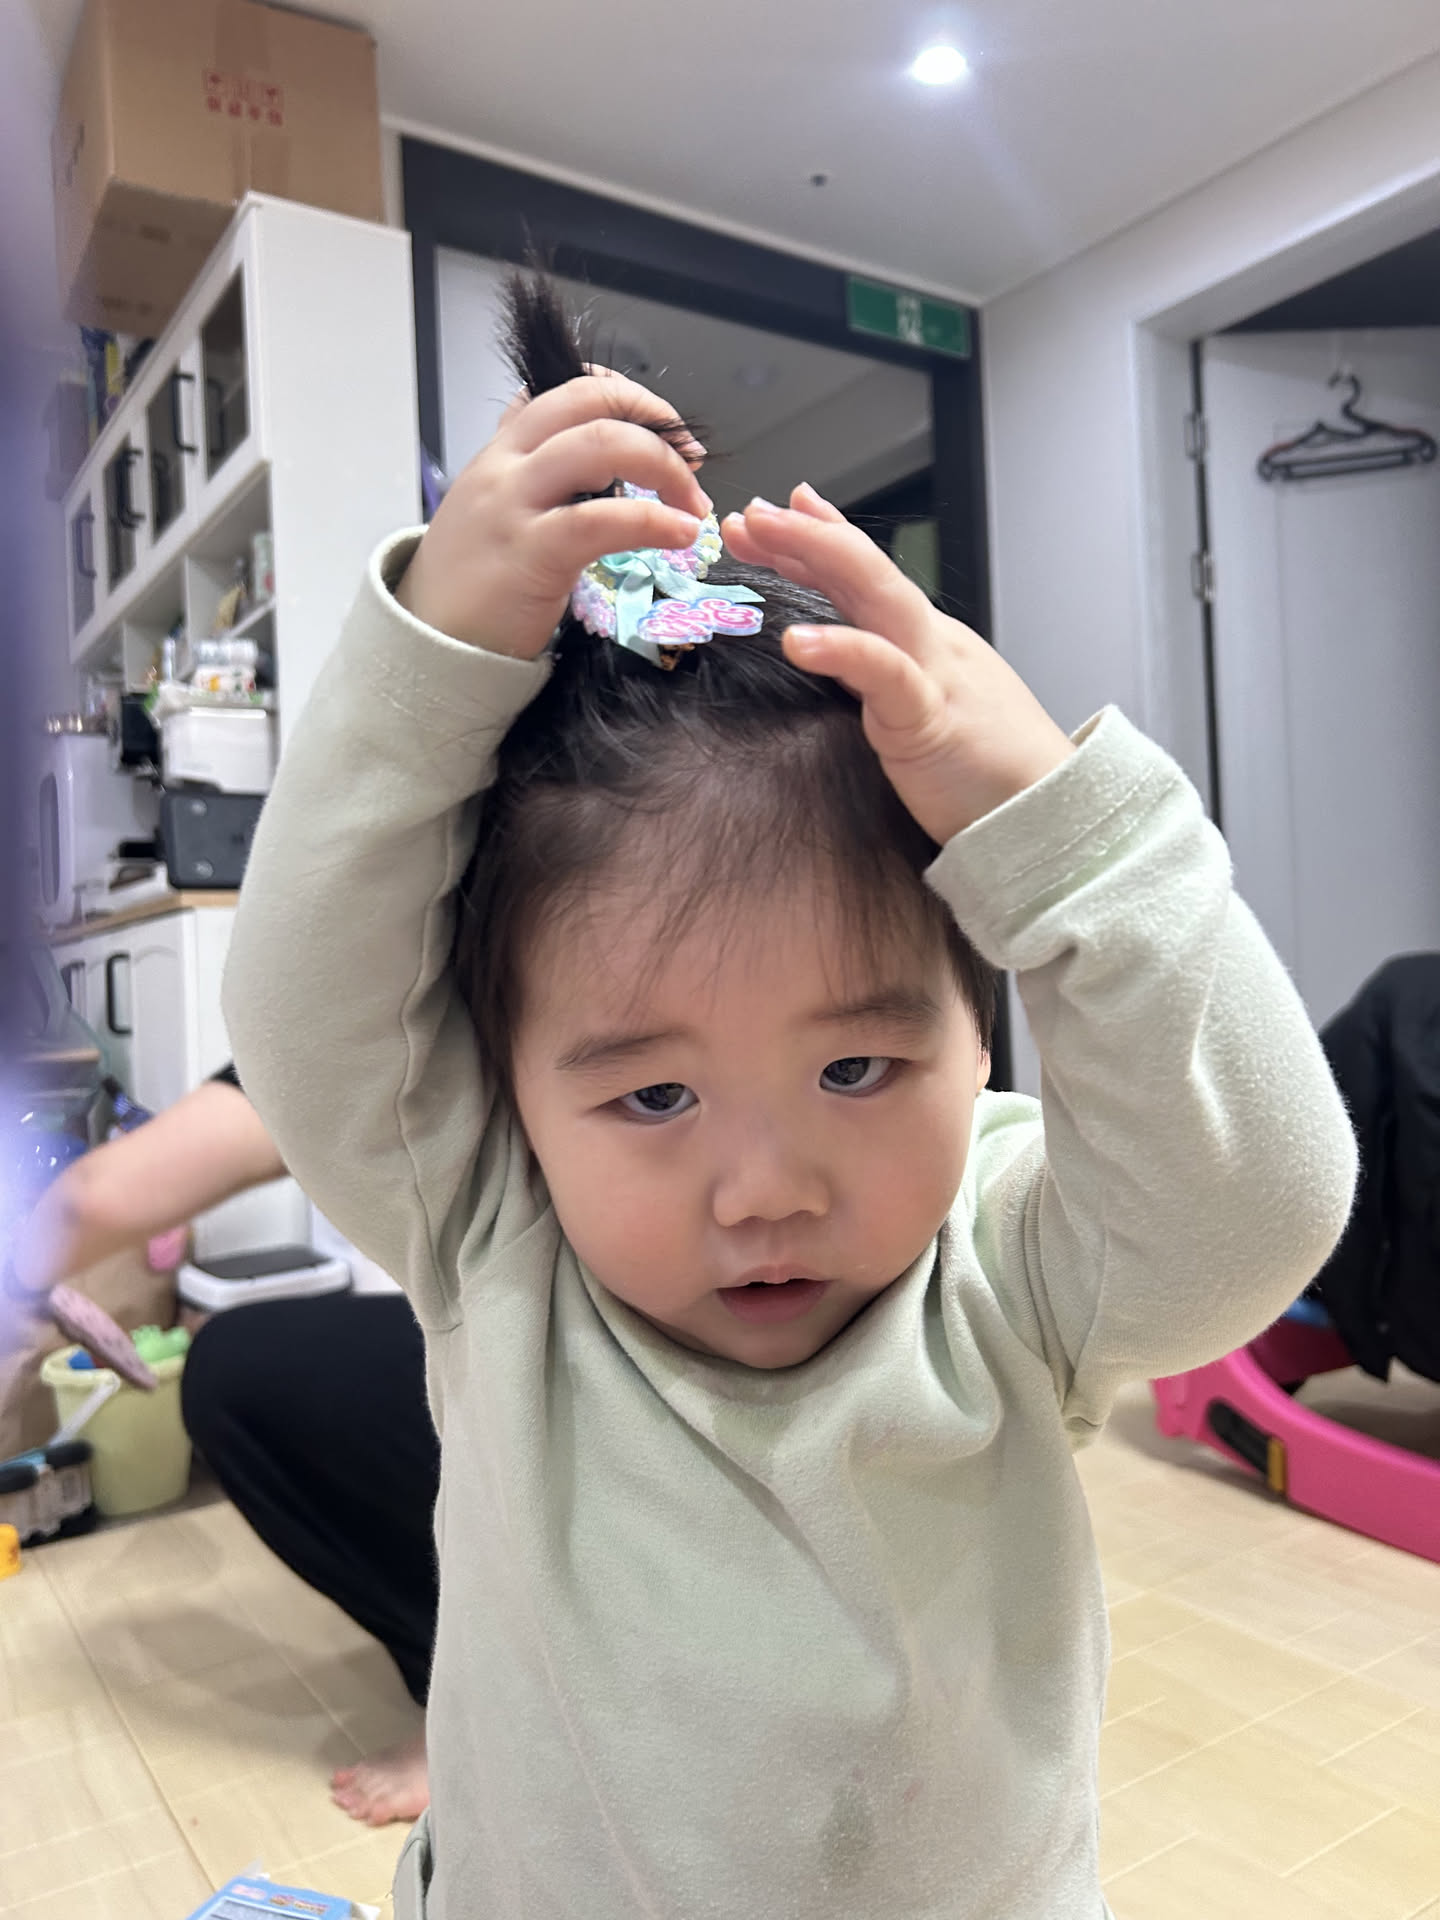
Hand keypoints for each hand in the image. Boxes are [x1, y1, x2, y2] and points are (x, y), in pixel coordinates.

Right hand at [395, 373, 711, 655]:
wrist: (426, 645)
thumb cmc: (471, 590)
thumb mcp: (495, 516)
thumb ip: (539, 486)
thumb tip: (606, 477)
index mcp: (500, 452)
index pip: (564, 389)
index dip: (624, 395)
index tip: (662, 425)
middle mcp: (505, 465)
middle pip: (590, 403)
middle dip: (656, 422)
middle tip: (691, 461)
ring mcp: (514, 504)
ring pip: (601, 445)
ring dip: (665, 466)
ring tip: (692, 504)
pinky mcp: (530, 553)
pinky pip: (602, 519)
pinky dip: (653, 520)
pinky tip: (679, 534)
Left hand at [723, 484, 1072, 842]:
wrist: (1051, 813)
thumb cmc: (984, 770)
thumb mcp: (921, 707)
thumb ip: (879, 674)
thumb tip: (831, 650)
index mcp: (925, 642)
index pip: (865, 577)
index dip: (817, 541)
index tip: (770, 514)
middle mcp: (930, 643)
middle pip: (865, 569)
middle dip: (803, 533)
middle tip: (748, 513)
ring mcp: (934, 673)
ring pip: (877, 596)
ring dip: (816, 556)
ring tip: (761, 536)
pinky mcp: (932, 721)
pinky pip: (887, 676)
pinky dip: (842, 650)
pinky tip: (797, 639)